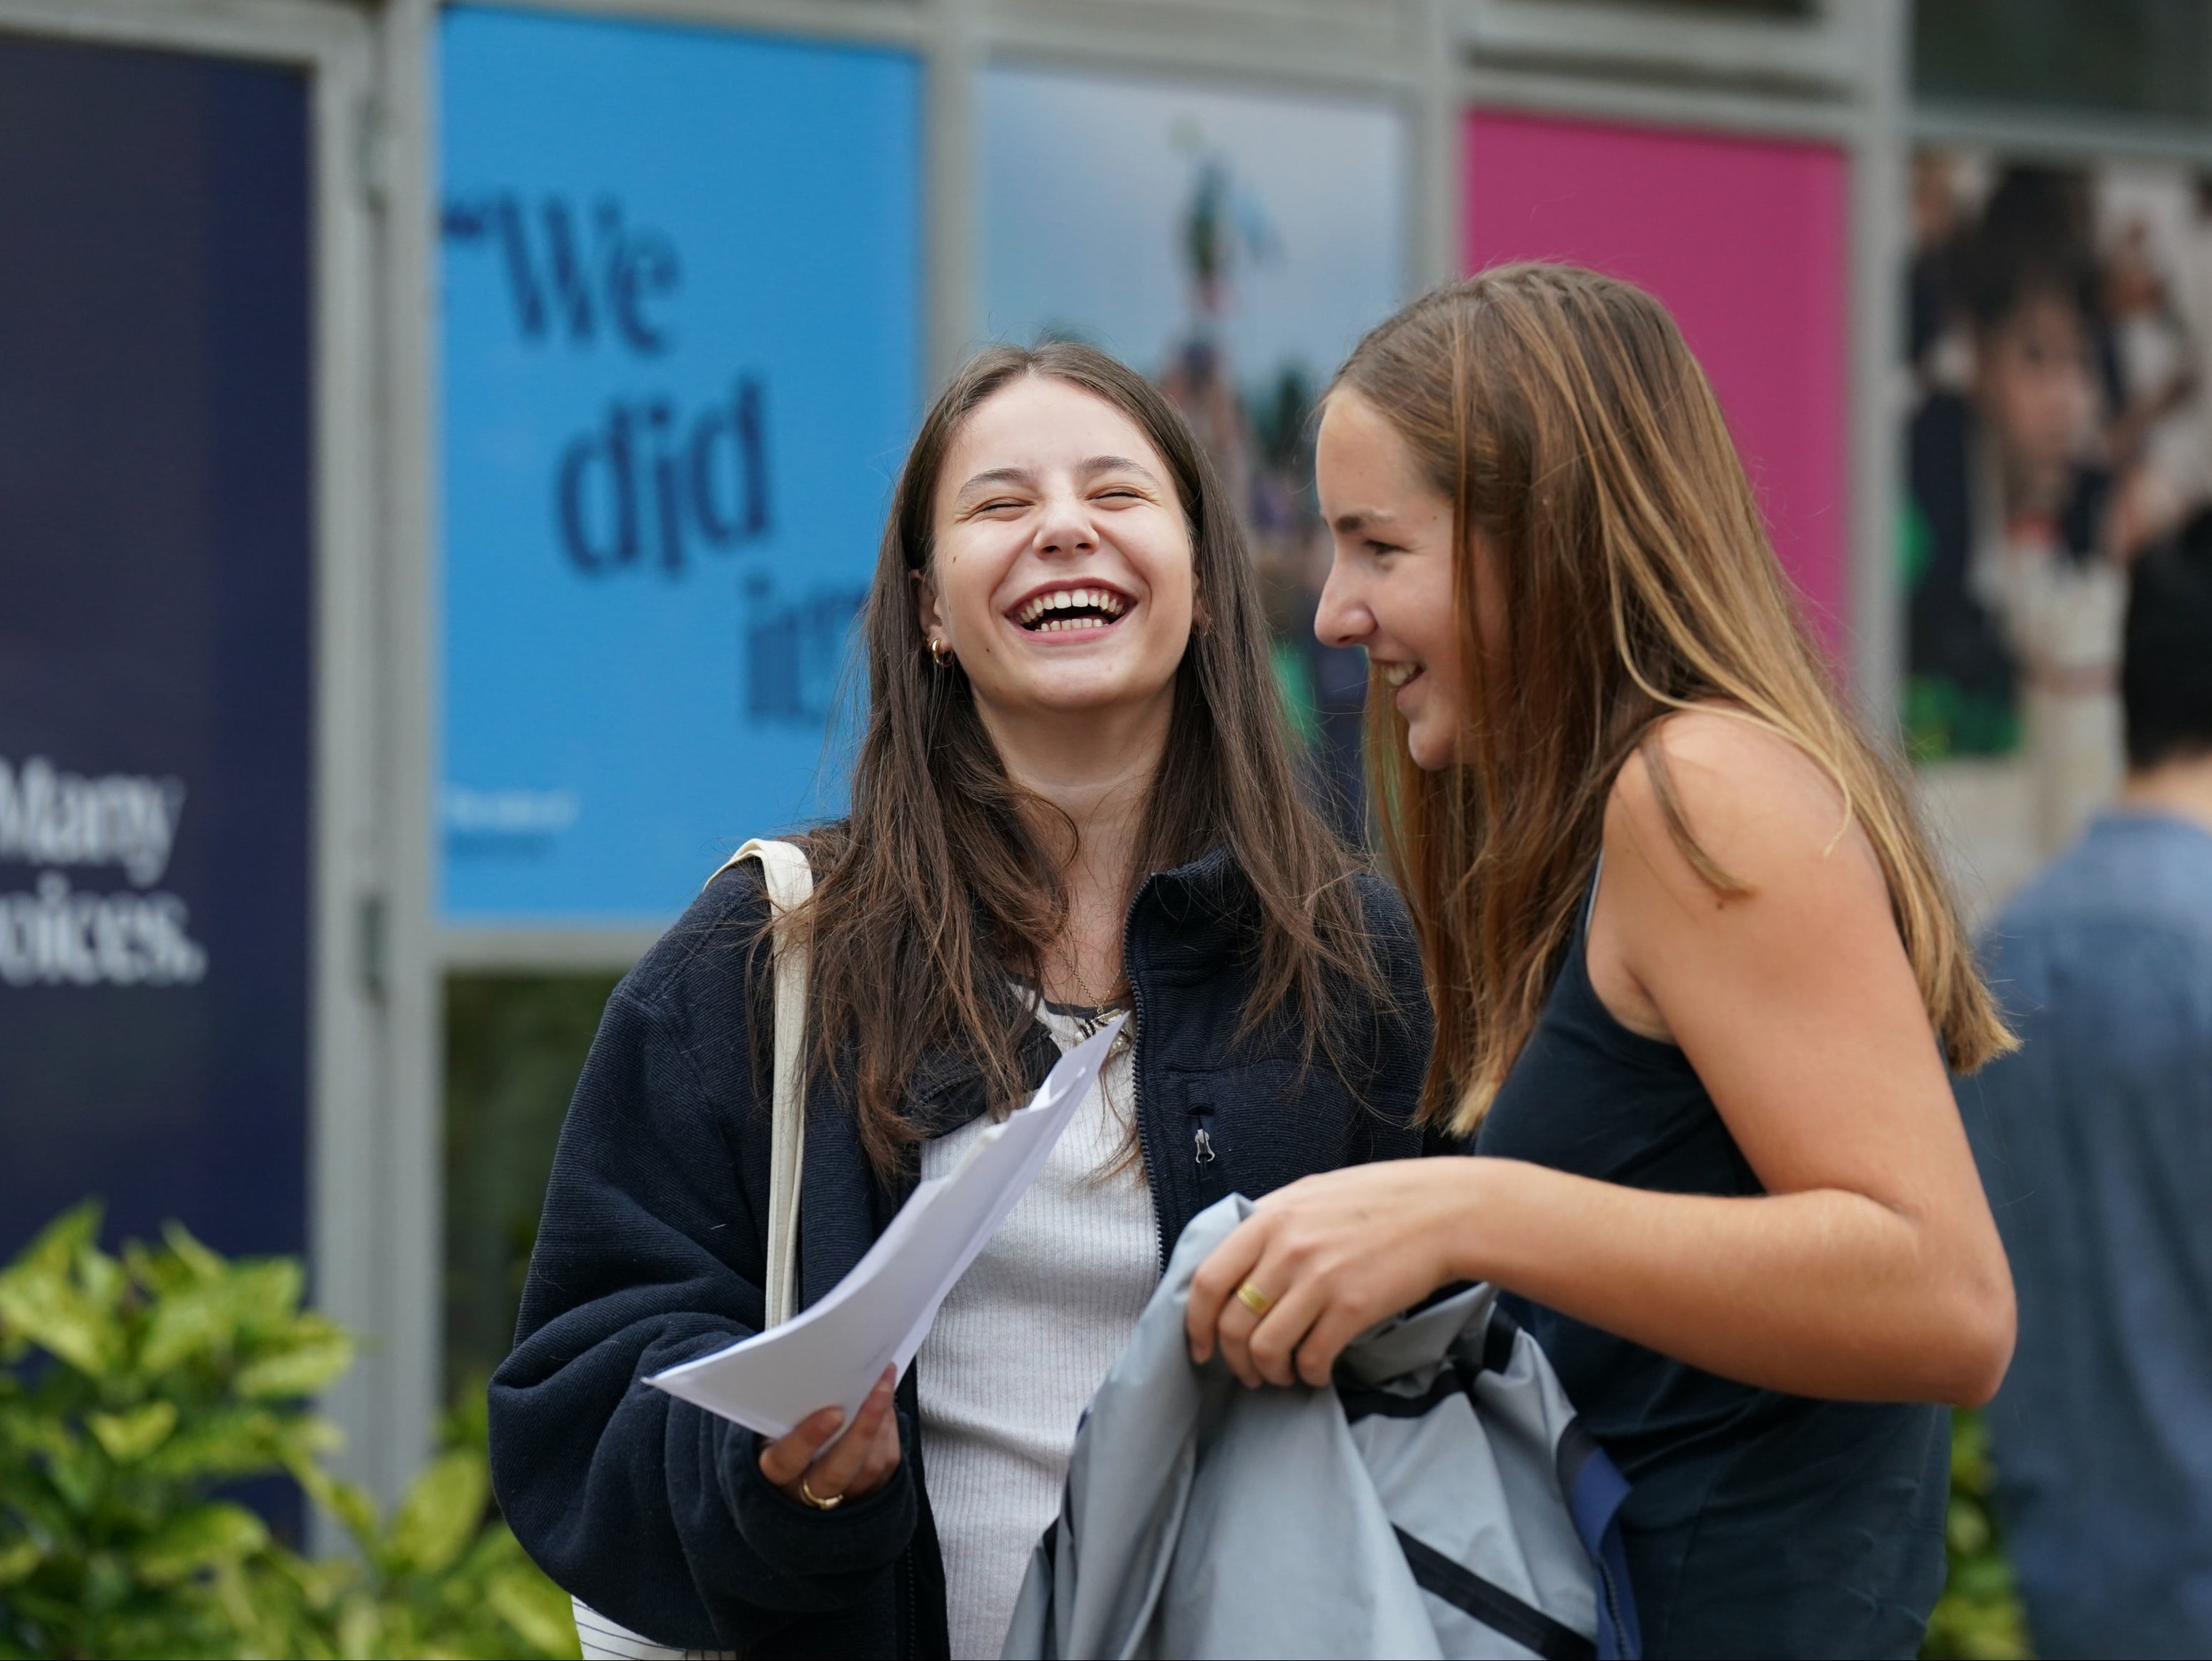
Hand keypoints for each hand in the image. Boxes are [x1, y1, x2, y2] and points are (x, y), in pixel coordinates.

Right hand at [757, 1367, 901, 1507]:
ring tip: (885, 1384)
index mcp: (775, 1473)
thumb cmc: (786, 1434)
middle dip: (862, 1429)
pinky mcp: (869, 1491)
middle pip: (837, 1472)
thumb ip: (793, 1409)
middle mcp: (805, 1491)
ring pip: (867, 1469)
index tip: (833, 1413)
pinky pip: (886, 1464)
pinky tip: (886, 1402)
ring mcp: (840, 1497)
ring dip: (881, 1422)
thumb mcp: (777, 1423)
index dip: (808, 1438)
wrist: (802, 1467)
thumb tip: (826, 1376)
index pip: (786, 1461)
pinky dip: (889, 1429)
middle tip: (876, 1388)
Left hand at [1186, 1160, 1476, 1387]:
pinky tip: (1316, 1372)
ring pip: (1266, 1348)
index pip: (1207, 1281)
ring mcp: (1320, 1278)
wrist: (1442, 1211)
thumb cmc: (1377, 1200)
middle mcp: (1287, 1248)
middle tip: (1247, 1371)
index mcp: (1269, 1218)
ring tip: (1281, 1375)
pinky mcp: (1353, 1307)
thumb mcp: (1310, 1194)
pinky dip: (1308, 1375)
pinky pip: (1312, 1358)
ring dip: (1268, 1373)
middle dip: (1233, 1360)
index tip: (1200, 1347)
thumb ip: (1268, 1222)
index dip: (1195, 1324)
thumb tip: (1232, 1257)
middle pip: (1232, 1323)